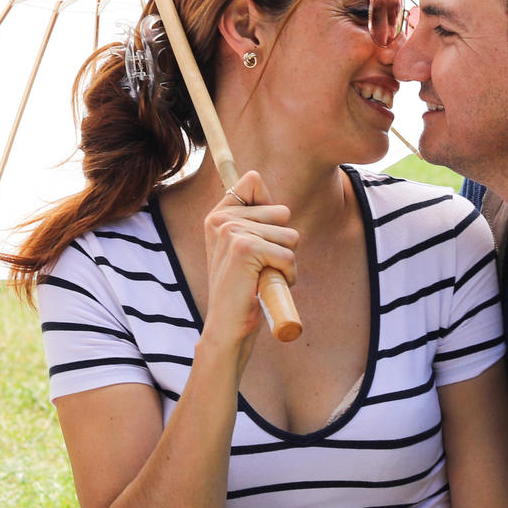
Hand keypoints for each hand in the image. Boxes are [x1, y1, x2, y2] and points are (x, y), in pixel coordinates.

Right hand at [200, 170, 295, 347]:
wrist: (227, 327)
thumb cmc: (243, 290)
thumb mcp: (244, 248)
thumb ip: (253, 217)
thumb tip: (263, 184)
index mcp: (217, 215)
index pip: (254, 180)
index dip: (270, 211)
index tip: (258, 240)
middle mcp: (220, 219)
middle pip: (282, 212)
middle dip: (282, 243)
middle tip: (260, 267)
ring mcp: (231, 231)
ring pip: (290, 236)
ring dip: (285, 262)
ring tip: (262, 277)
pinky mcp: (245, 248)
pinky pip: (289, 255)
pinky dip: (286, 274)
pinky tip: (265, 286)